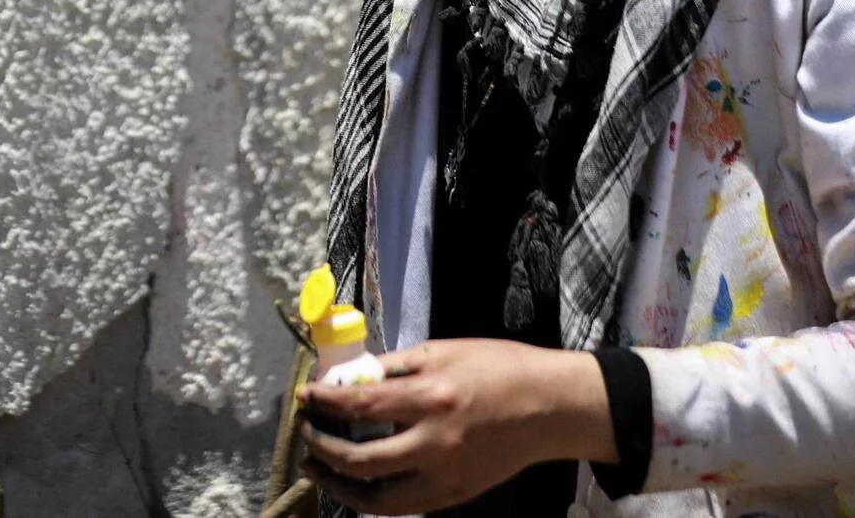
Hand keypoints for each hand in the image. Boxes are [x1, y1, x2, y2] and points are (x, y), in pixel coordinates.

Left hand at [298, 340, 612, 514]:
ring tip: (318, 468)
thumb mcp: (444, 352)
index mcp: (431, 398)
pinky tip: (357, 483)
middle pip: (359, 460)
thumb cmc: (499, 369)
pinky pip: (403, 506)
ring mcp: (445, 476)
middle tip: (306, 433)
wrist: (550, 408)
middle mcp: (434, 443)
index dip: (324, 403)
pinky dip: (373, 498)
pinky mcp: (455, 496)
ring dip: (339, 484)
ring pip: (377, 498)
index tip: (304, 397)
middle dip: (322, 447)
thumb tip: (352, 376)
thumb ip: (396, 367)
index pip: (360, 406)